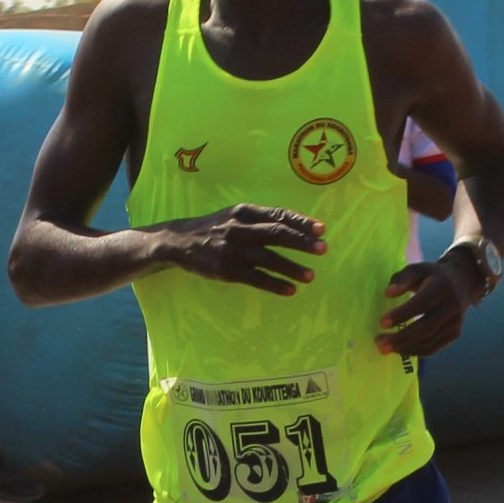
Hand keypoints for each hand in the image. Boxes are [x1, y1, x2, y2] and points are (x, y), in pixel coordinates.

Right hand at [163, 203, 324, 294]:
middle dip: (302, 242)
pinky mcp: (226, 270)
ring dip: (292, 268)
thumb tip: (295, 227)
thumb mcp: (235, 215)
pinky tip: (290, 290)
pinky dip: (274, 284)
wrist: (180, 241)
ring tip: (310, 276)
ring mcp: (233, 250)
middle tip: (323, 249)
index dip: (301, 222)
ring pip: (268, 259)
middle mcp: (240, 228)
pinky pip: (255, 278)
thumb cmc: (216, 228)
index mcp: (245, 212)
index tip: (322, 229)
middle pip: (277, 234)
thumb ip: (261, 219)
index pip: (279, 215)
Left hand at [378, 250, 481, 357]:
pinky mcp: (454, 334)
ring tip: (384, 347)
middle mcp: (452, 306)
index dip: (402, 314)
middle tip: (379, 343)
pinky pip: (433, 348)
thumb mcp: (418, 269)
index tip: (381, 322)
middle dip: (401, 337)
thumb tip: (388, 293)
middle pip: (426, 327)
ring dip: (405, 347)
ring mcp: (455, 322)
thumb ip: (402, 278)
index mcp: (441, 286)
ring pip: (429, 341)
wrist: (462, 283)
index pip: (422, 303)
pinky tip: (398, 349)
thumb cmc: (432, 276)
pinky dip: (414, 351)